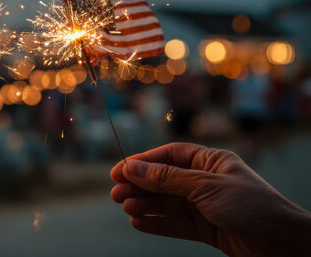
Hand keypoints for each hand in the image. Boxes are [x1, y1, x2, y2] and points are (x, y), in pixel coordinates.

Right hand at [110, 142, 310, 256]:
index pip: (170, 156)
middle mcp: (207, 182)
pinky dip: (157, 223)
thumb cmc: (254, 207)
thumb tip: (133, 167)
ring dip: (145, 205)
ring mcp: (207, 206)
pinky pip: (177, 224)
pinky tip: (138, 222)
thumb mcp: (206, 187)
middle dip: (139, 186)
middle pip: (165, 180)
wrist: (287, 246)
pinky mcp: (209, 230)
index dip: (143, 162)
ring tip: (124, 207)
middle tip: (115, 193)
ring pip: (168, 204)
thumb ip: (168, 179)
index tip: (119, 170)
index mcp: (211, 162)